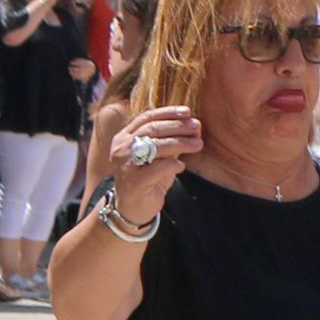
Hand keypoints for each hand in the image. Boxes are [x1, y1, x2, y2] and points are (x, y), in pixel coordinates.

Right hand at [110, 104, 202, 222]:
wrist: (134, 207)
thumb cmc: (149, 178)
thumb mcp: (159, 156)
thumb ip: (170, 141)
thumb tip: (193, 125)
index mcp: (124, 137)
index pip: (146, 118)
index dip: (167, 113)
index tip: (187, 111)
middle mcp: (121, 148)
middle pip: (152, 129)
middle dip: (178, 126)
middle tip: (197, 127)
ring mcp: (125, 164)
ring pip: (155, 146)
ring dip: (180, 143)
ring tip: (198, 144)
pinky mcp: (133, 181)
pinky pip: (157, 168)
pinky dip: (173, 165)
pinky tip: (182, 166)